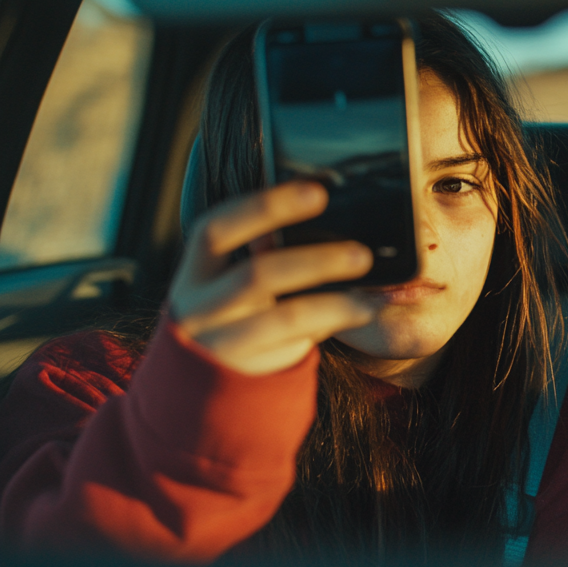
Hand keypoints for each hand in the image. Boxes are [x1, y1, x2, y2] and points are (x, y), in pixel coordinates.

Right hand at [168, 181, 377, 375]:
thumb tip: (326, 210)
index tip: (317, 193)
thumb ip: (265, 251)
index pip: (217, 228)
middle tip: (362, 254)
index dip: (264, 207)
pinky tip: (362, 312)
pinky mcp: (249, 367)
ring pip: (284, 317)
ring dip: (334, 303)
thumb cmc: (235, 307)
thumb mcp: (235, 276)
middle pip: (256, 275)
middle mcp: (199, 305)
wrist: (206, 373)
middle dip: (314, 262)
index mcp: (196, 269)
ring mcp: (221, 340)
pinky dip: (333, 324)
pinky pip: (298, 344)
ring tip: (370, 297)